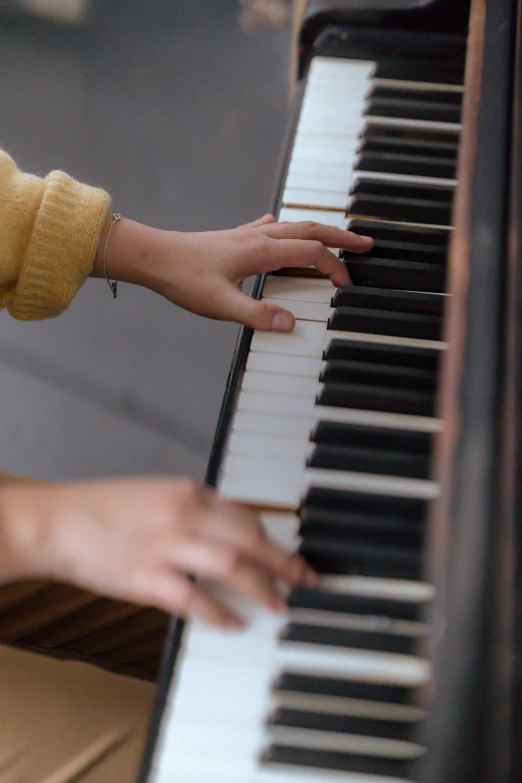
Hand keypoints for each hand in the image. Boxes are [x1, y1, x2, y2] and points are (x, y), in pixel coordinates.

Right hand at [0, 477, 316, 626]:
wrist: (56, 523)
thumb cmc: (102, 508)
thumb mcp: (155, 494)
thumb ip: (192, 510)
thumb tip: (226, 533)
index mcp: (188, 491)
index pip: (245, 515)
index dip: (270, 538)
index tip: (282, 554)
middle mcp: (184, 515)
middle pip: (250, 539)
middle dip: (284, 561)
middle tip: (306, 579)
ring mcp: (167, 547)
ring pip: (232, 567)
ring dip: (263, 587)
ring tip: (280, 604)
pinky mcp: (147, 579)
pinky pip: (195, 599)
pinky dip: (220, 614)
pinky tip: (235, 624)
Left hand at [93, 214, 372, 330]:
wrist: (155, 257)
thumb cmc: (184, 279)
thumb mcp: (222, 304)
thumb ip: (257, 315)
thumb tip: (290, 324)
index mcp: (262, 251)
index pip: (311, 253)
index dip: (334, 267)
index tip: (347, 284)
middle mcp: (259, 237)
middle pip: (310, 230)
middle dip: (341, 238)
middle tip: (366, 243)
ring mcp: (247, 235)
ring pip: (293, 227)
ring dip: (319, 231)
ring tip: (337, 237)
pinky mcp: (235, 238)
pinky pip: (270, 228)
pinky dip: (286, 229)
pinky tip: (279, 226)